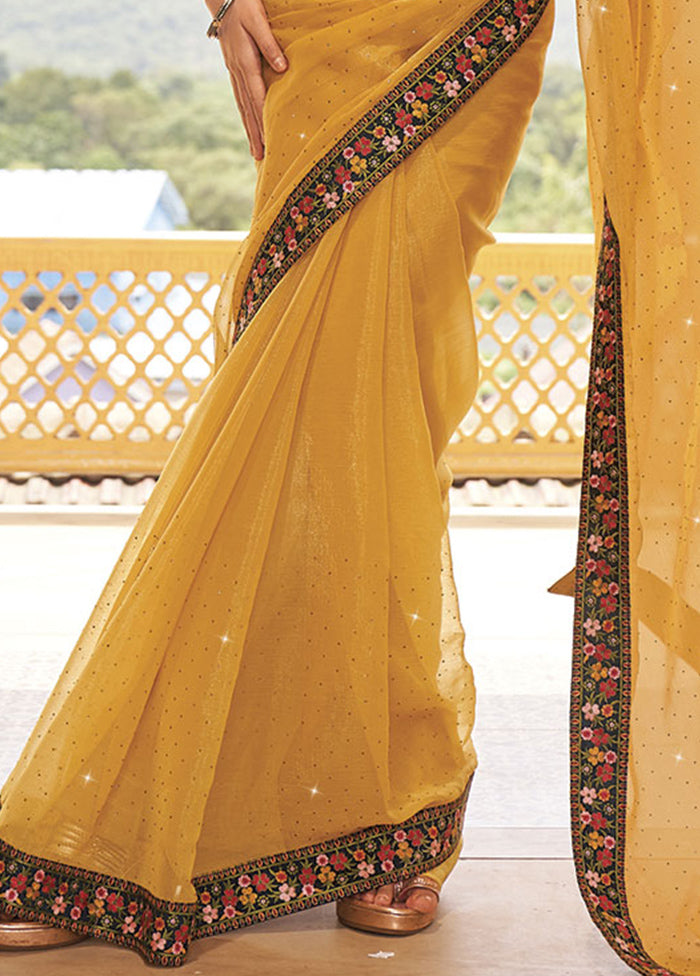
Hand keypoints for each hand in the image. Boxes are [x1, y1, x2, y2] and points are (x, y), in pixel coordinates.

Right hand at [208, 0, 287, 159]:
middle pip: (248, 109)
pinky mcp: (233, 69)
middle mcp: (238, 72)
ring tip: (254, 150)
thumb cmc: (245, 5)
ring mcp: (234, 72)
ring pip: (242, 106)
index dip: (262, 120)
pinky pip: (239, 97)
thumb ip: (270, 45)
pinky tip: (248, 125)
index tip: (268, 140)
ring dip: (249, 129)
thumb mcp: (259, 21)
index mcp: (245, 62)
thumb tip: (282, 67)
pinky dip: (244, 115)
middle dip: (254, 134)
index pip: (257, 98)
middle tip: (260, 157)